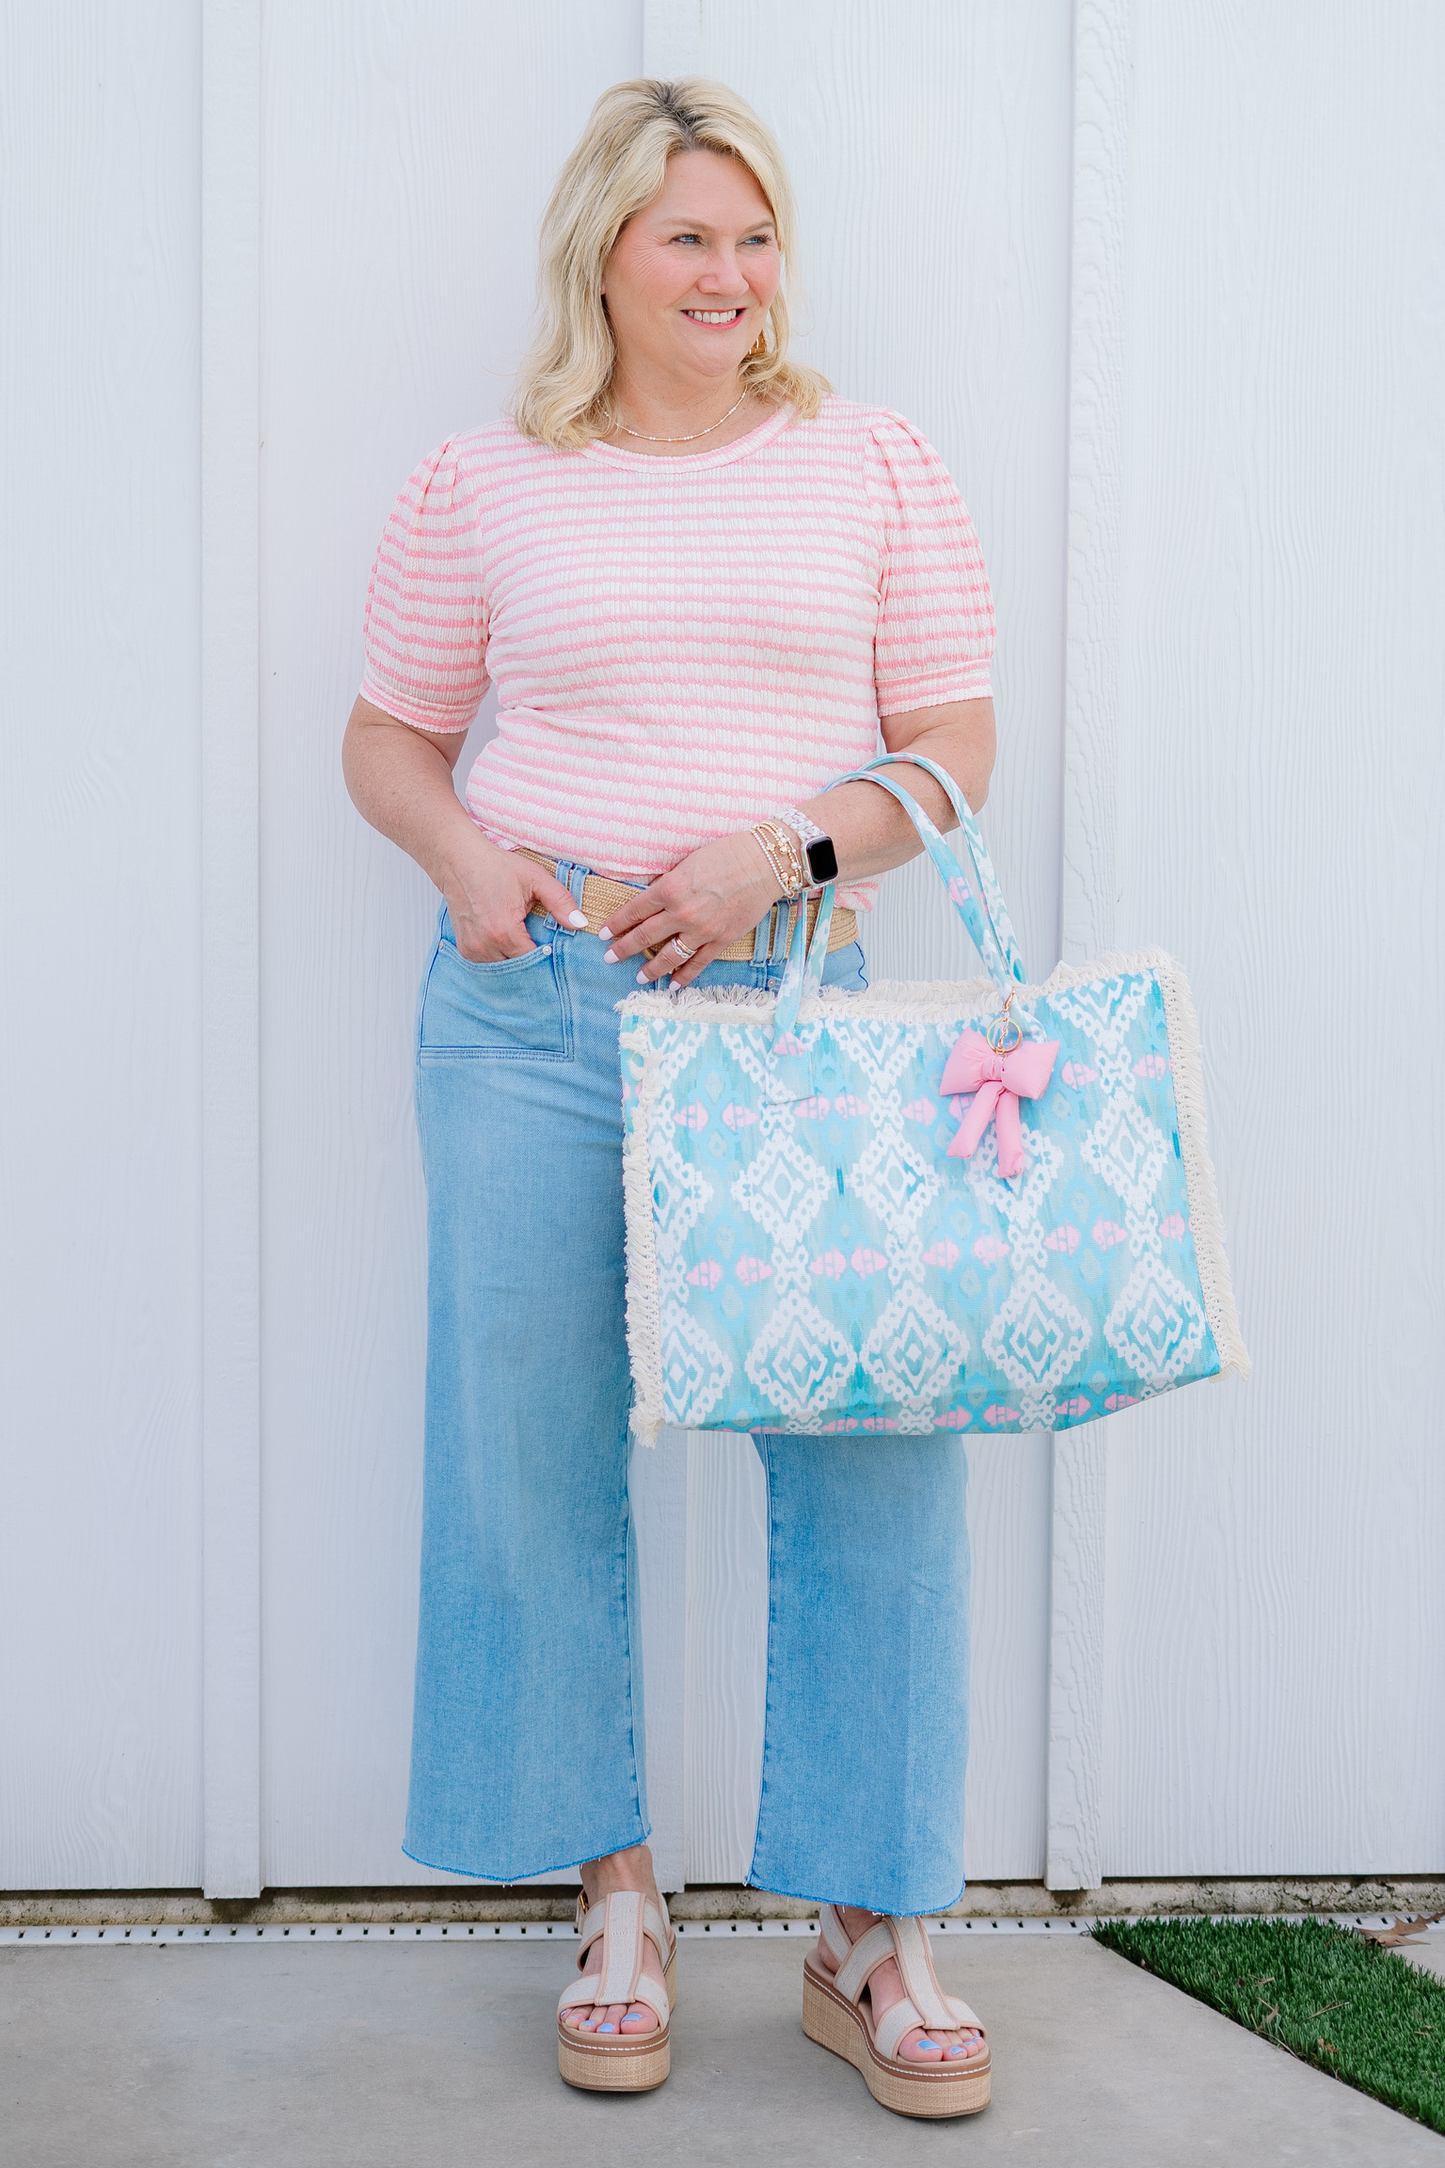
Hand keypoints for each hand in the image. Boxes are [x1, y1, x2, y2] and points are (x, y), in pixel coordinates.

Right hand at [443, 832, 588, 961]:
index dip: (546, 956)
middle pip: (519, 967)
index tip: (552, 946)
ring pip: (503, 967)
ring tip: (522, 940)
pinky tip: (505, 941)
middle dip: (532, 959)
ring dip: (514, 958)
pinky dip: (499, 956)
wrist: (459, 861)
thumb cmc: (495, 867)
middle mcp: (486, 944)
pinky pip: (488, 963)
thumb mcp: (535, 879)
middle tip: (540, 944)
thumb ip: (561, 902)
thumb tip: (580, 923)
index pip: (534, 960)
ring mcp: (472, 948)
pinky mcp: (464, 948)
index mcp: (505, 930)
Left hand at [599, 831, 781, 987]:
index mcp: (670, 888)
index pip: (634, 911)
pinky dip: (684, 976)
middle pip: (644, 936)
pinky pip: (697, 963)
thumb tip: (650, 897)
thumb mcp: (687, 862)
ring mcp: (702, 930)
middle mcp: (682, 912)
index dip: (616, 924)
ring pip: (668, 956)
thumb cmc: (726, 854)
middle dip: (623, 949)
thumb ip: (668, 883)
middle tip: (610, 957)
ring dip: (651, 968)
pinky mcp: (721, 940)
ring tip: (639, 976)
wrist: (764, 863)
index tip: (604, 934)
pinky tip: (673, 984)